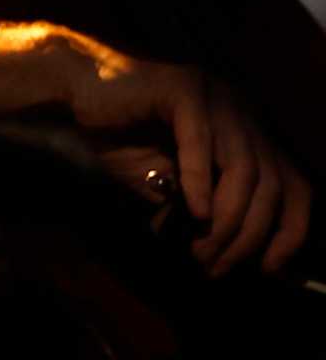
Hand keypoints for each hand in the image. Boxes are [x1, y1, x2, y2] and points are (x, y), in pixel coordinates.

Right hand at [0, 21, 310, 274]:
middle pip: (270, 180)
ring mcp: (217, 97)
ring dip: (226, 216)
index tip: (267, 269)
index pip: (288, 183)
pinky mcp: (185, 90)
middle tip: (217, 266)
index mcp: (244, 132)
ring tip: (204, 247)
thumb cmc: (114, 136)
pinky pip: (201, 142)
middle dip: (249, 232)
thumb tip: (214, 249)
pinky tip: (194, 211)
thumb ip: (189, 204)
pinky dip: (201, 181)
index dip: (288, 228)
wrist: (71, 95)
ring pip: (242, 166)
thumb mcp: (160, 181)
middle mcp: (241, 112)